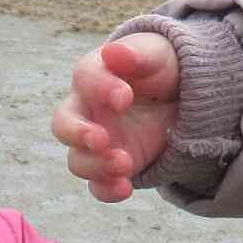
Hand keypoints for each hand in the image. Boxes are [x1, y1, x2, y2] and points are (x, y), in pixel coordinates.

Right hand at [51, 34, 179, 203]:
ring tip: (125, 163)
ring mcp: (97, 141)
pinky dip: (107, 189)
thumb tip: (114, 52)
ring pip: (78, 160)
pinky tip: (125, 188)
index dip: (101, 88)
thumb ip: (137, 54)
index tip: (126, 98)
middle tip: (102, 139)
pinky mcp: (111, 165)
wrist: (179, 96)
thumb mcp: (156, 55)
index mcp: (94, 75)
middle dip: (78, 134)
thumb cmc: (160, 68)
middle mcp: (87, 110)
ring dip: (96, 166)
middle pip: (63, 124)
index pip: (84, 78)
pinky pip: (99, 184)